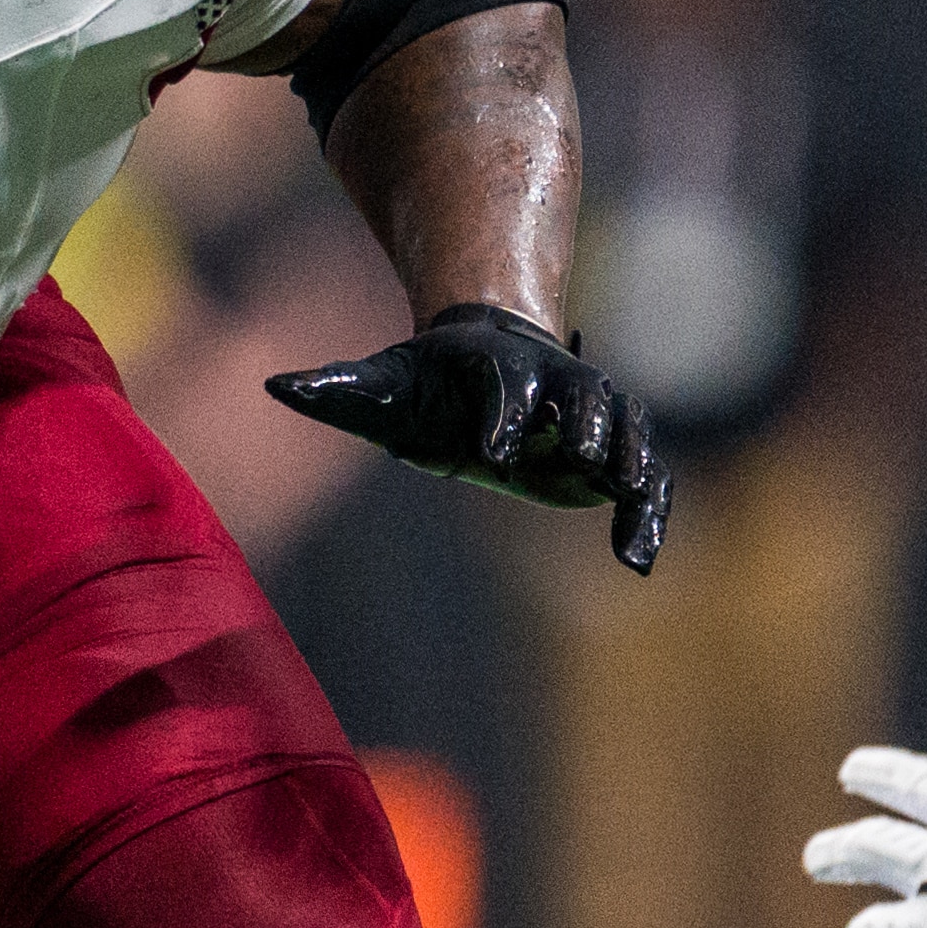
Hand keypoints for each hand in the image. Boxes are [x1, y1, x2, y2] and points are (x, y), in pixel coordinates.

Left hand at [267, 305, 670, 572]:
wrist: (488, 364)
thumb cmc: (428, 381)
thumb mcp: (382, 385)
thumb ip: (336, 388)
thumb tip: (277, 386)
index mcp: (498, 365)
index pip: (507, 384)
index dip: (503, 413)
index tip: (492, 453)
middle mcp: (557, 382)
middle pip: (585, 395)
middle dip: (585, 421)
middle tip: (582, 457)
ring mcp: (592, 416)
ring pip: (628, 432)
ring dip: (632, 467)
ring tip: (629, 520)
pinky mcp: (609, 457)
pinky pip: (645, 482)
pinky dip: (649, 516)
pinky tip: (638, 562)